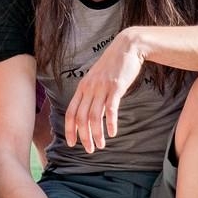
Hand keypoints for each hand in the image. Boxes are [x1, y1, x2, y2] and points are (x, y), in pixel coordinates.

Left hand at [64, 30, 145, 153]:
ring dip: (97, 134)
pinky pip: (110, 109)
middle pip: (81, 117)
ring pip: (94, 116)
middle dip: (83, 136)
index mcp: (82, 87)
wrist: (127, 47)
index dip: (70, 129)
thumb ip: (91, 93)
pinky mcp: (116, 87)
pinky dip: (111, 123)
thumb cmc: (113, 65)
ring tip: (101, 145)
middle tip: (90, 149)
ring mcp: (102, 88)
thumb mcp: (97, 78)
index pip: (71, 112)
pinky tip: (113, 132)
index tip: (72, 143)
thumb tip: (89, 111)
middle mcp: (89, 88)